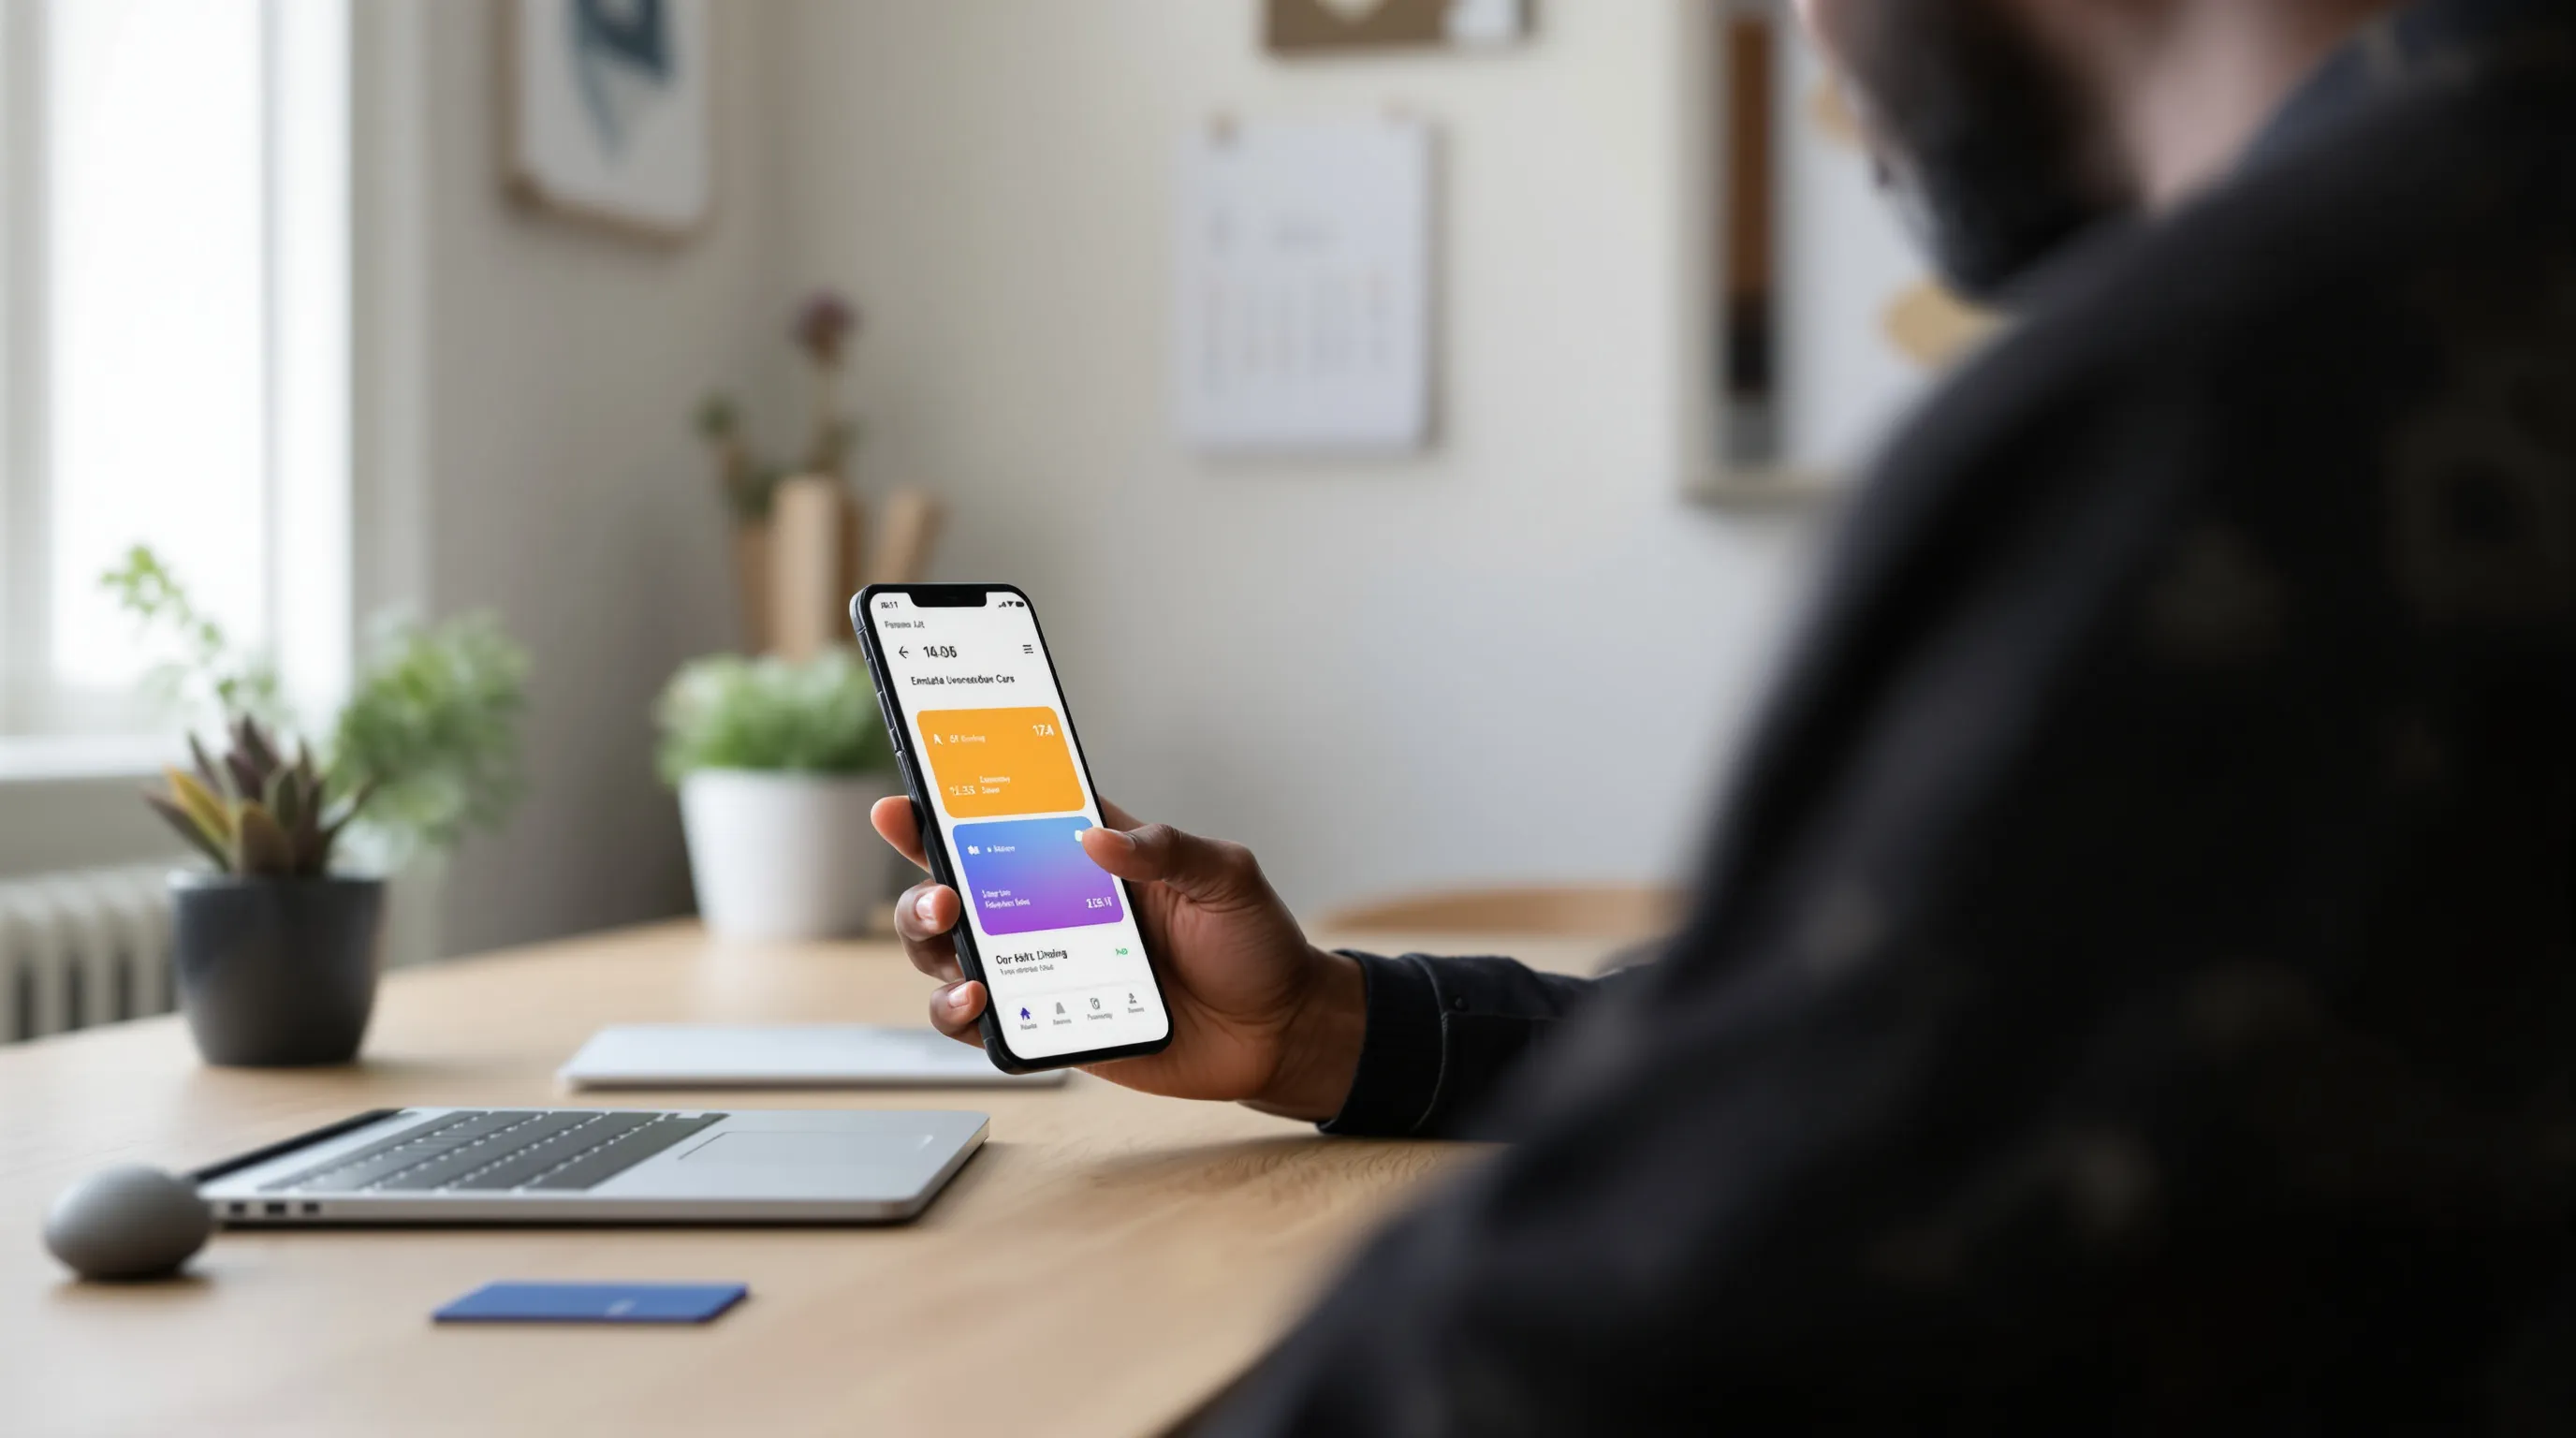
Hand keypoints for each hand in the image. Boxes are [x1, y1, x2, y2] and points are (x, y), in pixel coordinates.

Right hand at [871, 797, 1366, 1121]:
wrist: (1278, 1032)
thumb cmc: (1253, 944)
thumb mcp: (1226, 877)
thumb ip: (1166, 850)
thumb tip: (1097, 838)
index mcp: (1088, 855)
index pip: (1007, 815)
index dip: (951, 800)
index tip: (910, 794)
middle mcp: (1051, 906)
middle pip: (955, 879)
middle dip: (922, 872)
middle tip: (939, 884)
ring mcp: (1041, 965)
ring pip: (948, 948)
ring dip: (928, 938)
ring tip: (948, 931)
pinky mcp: (1043, 1023)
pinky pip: (975, 1019)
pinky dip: (956, 1010)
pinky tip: (975, 1002)